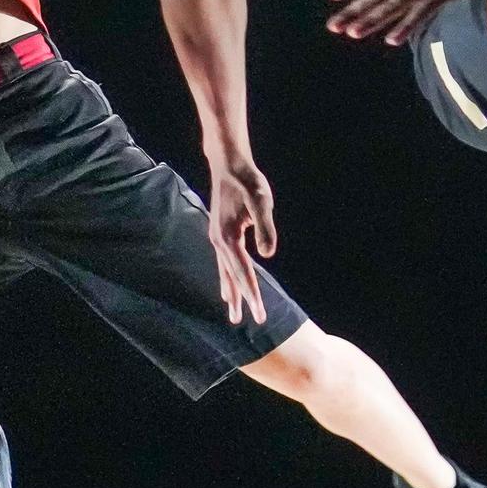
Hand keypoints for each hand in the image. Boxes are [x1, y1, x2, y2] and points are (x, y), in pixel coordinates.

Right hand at [202, 157, 278, 324]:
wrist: (228, 166)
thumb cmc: (247, 181)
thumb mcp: (262, 201)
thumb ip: (265, 228)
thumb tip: (268, 254)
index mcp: (228, 237)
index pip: (243, 272)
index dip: (252, 293)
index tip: (259, 313)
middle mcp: (219, 242)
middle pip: (231, 277)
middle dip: (240, 299)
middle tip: (244, 322)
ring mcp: (218, 239)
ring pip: (224, 273)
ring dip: (230, 293)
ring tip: (233, 312)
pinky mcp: (221, 235)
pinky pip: (224, 264)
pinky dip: (226, 278)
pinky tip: (227, 287)